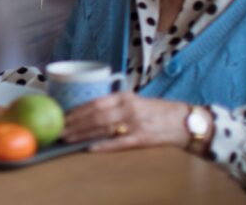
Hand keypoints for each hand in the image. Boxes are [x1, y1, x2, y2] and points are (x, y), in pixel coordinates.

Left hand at [61, 92, 192, 151]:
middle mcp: (129, 108)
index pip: (95, 103)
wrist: (185, 122)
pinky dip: (103, 145)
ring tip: (68, 139)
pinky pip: (118, 142)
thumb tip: (88, 111)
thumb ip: (115, 104)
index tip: (63, 116)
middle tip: (60, 130)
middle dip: (75, 124)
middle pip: (95, 116)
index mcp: (125, 97)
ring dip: (83, 134)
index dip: (77, 110)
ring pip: (103, 128)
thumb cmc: (157, 111)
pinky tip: (90, 148)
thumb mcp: (135, 101)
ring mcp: (135, 123)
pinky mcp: (142, 138)